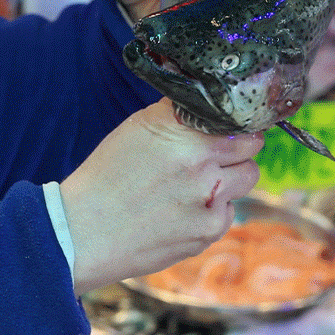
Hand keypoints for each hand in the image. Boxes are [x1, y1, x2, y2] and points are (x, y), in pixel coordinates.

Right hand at [58, 99, 262, 294]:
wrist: (84, 232)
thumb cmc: (105, 177)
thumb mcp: (136, 129)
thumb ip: (177, 114)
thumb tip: (208, 101)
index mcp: (183, 136)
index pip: (239, 121)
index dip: (233, 123)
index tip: (227, 128)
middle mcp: (202, 167)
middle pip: (251, 149)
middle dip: (237, 149)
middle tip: (213, 154)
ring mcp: (210, 203)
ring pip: (245, 180)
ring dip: (228, 178)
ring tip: (194, 184)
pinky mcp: (209, 232)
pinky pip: (228, 212)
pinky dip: (212, 209)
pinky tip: (182, 211)